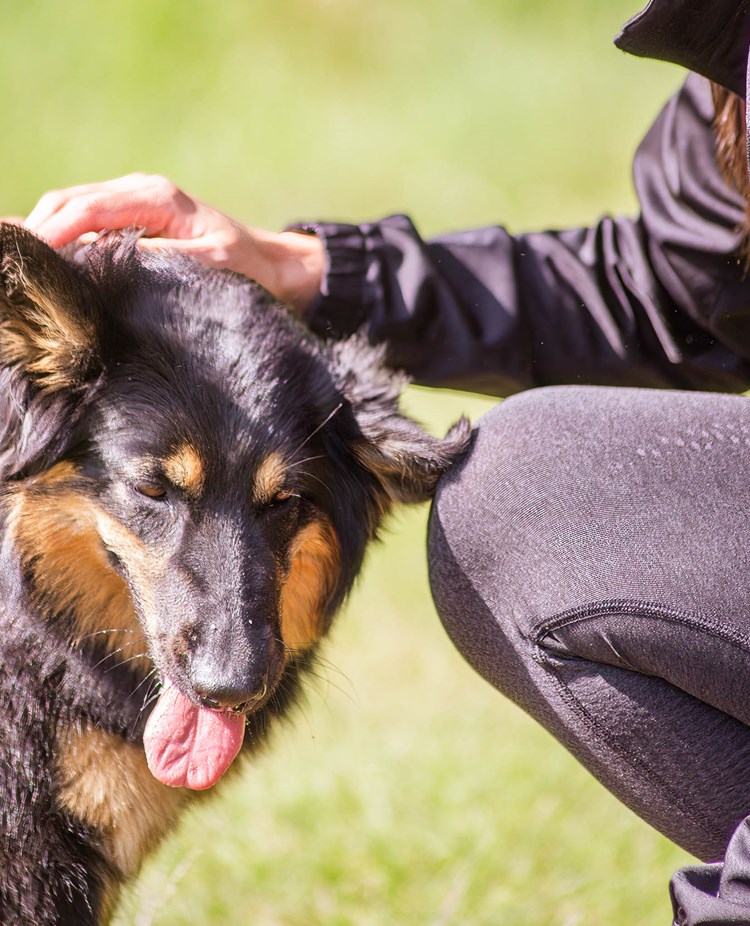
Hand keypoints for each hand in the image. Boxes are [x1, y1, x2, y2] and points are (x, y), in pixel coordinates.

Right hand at [24, 174, 324, 313]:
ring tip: (23, 272)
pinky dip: (59, 240)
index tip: (31, 265)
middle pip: (66, 204)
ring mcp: (131, 204)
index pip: (85, 209)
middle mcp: (137, 192)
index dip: (52, 235)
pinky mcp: (131, 222)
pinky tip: (44, 265)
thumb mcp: (210, 264)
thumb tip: (110, 259)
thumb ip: (162, 259)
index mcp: (154, 197)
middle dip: (37, 234)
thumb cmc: (247, 268)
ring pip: (69, 212)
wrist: (271, 266)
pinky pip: (83, 225)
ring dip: (44, 237)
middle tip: (16, 273)